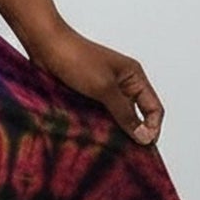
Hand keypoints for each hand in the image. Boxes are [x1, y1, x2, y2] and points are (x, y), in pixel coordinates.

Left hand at [22, 24, 163, 145]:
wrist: (44, 45)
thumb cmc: (76, 59)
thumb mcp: (104, 88)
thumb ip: (125, 113)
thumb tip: (144, 137)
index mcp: (134, 76)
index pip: (154, 108)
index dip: (153, 128)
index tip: (142, 147)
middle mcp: (122, 84)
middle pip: (137, 115)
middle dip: (133, 134)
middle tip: (126, 154)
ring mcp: (104, 90)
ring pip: (117, 118)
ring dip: (114, 132)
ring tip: (109, 149)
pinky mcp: (87, 95)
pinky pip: (99, 115)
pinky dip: (99, 127)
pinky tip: (93, 139)